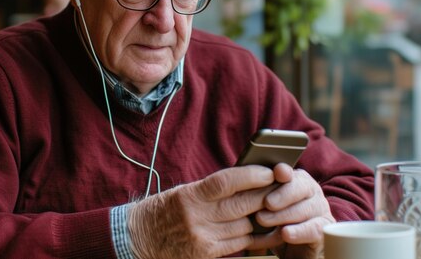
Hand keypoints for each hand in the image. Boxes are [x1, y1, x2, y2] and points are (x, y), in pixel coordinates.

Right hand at [127, 165, 276, 258]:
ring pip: (245, 227)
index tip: (269, 171)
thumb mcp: (184, 192)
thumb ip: (212, 189)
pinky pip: (238, 246)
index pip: (226, 182)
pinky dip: (252, 237)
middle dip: (265, 196)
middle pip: (241, 205)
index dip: (251, 176)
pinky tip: (261, 230)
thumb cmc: (164, 209)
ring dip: (262, 218)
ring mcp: (202, 240)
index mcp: (189, 196)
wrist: (139, 238)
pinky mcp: (206, 256)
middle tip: (281, 187)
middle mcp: (196, 218)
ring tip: (276, 207)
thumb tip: (248, 180)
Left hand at [247, 163, 334, 258]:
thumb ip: (259, 193)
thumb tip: (245, 181)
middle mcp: (311, 191)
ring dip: (284, 214)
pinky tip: (286, 233)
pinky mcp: (323, 229)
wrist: (292, 249)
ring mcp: (320, 209)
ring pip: (305, 208)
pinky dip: (299, 231)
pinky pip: (314, 229)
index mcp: (296, 179)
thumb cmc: (275, 222)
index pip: (290, 172)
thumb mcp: (264, 207)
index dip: (283, 172)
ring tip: (264, 220)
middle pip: (301, 187)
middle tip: (266, 203)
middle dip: (282, 194)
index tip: (277, 172)